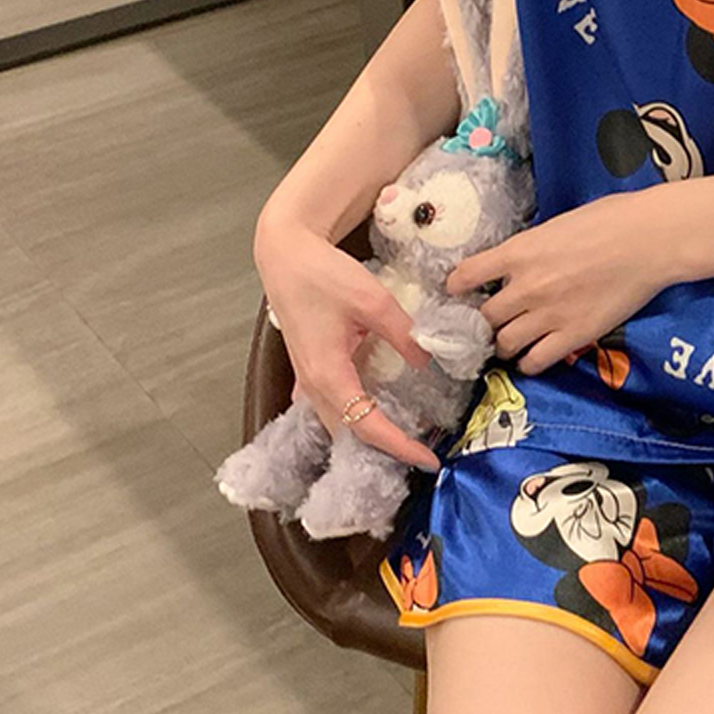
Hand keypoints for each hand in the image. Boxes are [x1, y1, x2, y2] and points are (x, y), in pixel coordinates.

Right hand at [253, 212, 441, 471]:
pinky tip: (376, 413)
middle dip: (385, 450)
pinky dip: (353, 417)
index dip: (399, 446)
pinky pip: (330, 405)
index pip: (366, 426)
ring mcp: (307, 378)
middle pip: (348, 434)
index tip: (428, 458)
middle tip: (423, 453)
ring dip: (369, 436)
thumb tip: (428, 362)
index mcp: (328, 374)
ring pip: (337, 423)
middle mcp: (314, 384)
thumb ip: (403, 334)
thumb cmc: (322, 274)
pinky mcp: (308, 368)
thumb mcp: (373, 301)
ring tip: (406, 438)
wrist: (285, 254)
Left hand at [445, 186, 681, 374]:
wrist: (649, 240)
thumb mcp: (557, 225)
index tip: (458, 293)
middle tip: (492, 324)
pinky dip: (529, 363)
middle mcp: (526, 286)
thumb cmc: (612, 220)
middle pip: (485, 318)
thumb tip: (521, 261)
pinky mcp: (574, 336)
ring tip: (512, 344)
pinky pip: (535, 362)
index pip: (465, 276)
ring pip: (504, 344)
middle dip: (485, 323)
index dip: (457, 288)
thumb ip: (532, 248)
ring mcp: (548, 314)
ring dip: (505, 346)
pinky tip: (534, 357)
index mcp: (519, 252)